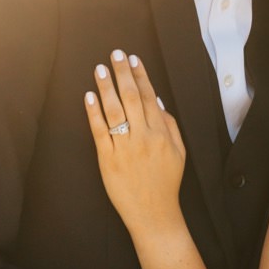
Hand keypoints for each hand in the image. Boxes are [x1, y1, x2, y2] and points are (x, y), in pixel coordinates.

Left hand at [83, 50, 185, 230]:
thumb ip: (169, 125)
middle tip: (115, 54)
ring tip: (100, 69)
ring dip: (106, 86)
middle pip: (131, 98)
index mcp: (161, 134)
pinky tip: (89, 96)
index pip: (148, 97)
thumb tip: (156, 100)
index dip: (140, 76)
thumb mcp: (179, 153)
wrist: (154, 214)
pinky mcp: (108, 160)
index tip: (133, 59)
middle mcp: (143, 137)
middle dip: (122, 73)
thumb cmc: (166, 183)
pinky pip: (100, 131)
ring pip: (114, 110)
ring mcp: (125, 148)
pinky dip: (94, 112)